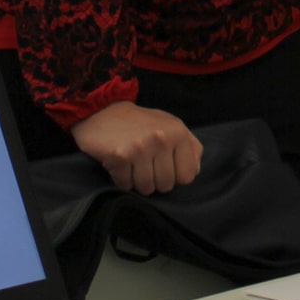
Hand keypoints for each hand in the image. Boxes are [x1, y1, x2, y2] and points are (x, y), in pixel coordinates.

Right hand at [69, 101, 203, 193]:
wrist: (103, 111)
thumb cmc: (141, 123)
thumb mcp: (172, 126)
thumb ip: (190, 146)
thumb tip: (195, 170)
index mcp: (179, 133)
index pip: (188, 176)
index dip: (176, 177)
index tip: (165, 167)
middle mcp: (162, 140)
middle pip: (166, 185)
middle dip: (156, 181)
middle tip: (145, 165)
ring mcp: (140, 148)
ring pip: (146, 188)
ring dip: (138, 182)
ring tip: (133, 165)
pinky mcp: (119, 156)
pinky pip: (125, 185)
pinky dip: (122, 180)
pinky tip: (120, 165)